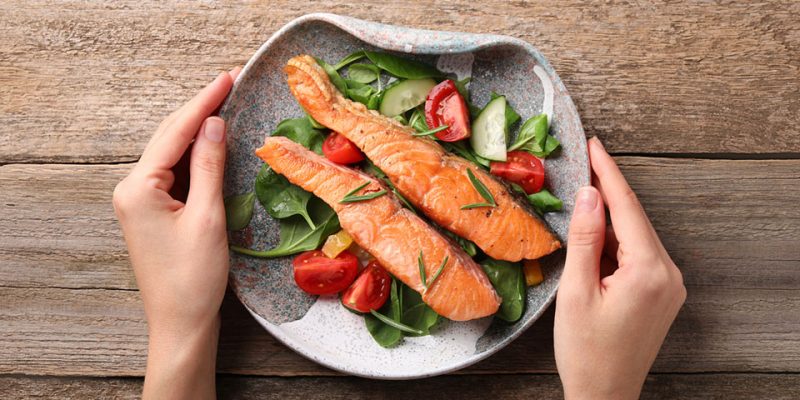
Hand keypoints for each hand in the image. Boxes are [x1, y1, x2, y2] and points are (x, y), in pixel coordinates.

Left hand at [113, 68, 238, 399]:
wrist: (180, 324)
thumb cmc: (194, 278)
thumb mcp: (207, 218)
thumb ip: (209, 166)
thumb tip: (215, 124)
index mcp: (138, 188)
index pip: (175, 133)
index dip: (203, 103)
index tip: (228, 78)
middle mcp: (131, 189)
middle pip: (168, 138)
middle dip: (199, 110)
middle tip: (229, 84)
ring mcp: (139, 201)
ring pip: (170, 153)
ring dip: (196, 130)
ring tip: (224, 105)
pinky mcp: (151, 213)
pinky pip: (173, 173)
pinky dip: (194, 156)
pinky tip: (212, 143)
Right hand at [554, 137, 685, 399]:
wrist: (605, 394)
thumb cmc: (585, 351)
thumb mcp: (577, 292)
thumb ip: (585, 240)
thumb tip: (588, 195)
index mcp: (649, 271)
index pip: (627, 209)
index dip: (608, 173)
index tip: (594, 145)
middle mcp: (668, 274)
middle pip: (635, 219)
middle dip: (608, 192)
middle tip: (583, 164)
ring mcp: (669, 285)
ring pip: (636, 236)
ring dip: (610, 219)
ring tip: (582, 201)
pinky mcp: (662, 294)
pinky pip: (639, 254)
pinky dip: (617, 242)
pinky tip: (596, 237)